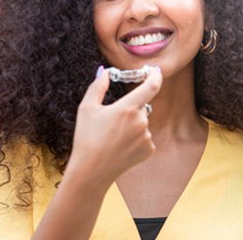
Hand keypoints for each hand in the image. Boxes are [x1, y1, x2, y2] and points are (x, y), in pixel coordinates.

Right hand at [67, 66, 161, 184]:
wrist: (91, 172)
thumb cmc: (86, 138)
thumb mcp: (86, 108)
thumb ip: (98, 86)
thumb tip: (105, 71)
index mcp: (127, 108)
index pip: (152, 86)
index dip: (156, 75)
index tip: (156, 70)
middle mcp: (141, 121)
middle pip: (142, 106)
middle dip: (131, 109)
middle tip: (113, 121)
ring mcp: (147, 137)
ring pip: (143, 123)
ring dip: (133, 125)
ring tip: (113, 138)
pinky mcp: (149, 149)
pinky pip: (145, 137)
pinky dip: (136, 139)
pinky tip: (121, 147)